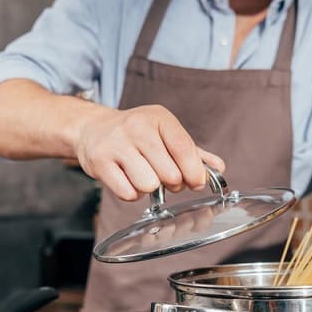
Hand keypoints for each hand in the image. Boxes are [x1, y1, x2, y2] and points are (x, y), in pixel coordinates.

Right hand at [75, 104, 224, 200]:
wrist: (93, 129)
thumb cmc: (135, 134)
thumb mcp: (165, 133)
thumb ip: (192, 152)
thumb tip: (218, 168)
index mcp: (158, 118)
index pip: (184, 148)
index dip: (195, 172)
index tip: (197, 182)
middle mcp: (137, 128)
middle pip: (169, 173)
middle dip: (173, 183)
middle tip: (166, 179)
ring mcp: (116, 144)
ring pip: (149, 185)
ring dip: (151, 189)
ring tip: (144, 177)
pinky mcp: (100, 162)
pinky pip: (128, 193)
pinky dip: (133, 194)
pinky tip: (129, 180)